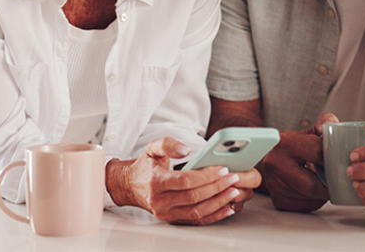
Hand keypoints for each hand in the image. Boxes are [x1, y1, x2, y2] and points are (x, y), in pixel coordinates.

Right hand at [106, 137, 259, 224]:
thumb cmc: (145, 166)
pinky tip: (227, 207)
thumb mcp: (152, 148)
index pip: (185, 180)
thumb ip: (168, 143)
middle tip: (233, 178)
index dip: (206, 176)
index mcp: (156, 181)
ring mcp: (166, 213)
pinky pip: (196, 220)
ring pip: (198, 211)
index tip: (223, 169)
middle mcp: (160, 200)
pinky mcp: (172, 219)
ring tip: (234, 191)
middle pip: (194, 196)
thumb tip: (185, 149)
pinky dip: (214, 215)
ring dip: (219, 202)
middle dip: (217, 187)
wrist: (130, 185)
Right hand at [258, 113, 337, 211]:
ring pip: (312, 197)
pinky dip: (315, 200)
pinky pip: (306, 206)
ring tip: (324, 181)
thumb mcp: (307, 131)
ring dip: (323, 193)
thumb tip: (334, 127)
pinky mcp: (278, 200)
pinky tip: (313, 189)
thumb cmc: (292, 146)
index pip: (317, 153)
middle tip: (339, 179)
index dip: (333, 157)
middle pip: (313, 185)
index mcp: (284, 143)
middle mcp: (274, 164)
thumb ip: (324, 124)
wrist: (269, 158)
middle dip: (329, 183)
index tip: (341, 160)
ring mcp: (274, 185)